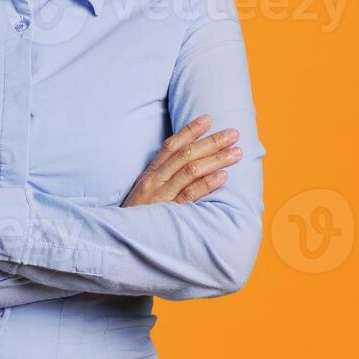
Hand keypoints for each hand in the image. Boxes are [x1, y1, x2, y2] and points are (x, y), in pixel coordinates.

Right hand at [120, 114, 242, 207]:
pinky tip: (223, 176)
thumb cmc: (138, 218)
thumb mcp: (145, 194)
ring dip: (216, 159)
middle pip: (186, 155)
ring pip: (191, 171)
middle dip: (212, 142)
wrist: (122, 240)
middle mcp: (155, 181)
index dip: (190, 130)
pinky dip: (207, 184)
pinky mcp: (168, 213)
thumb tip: (191, 166)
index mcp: (150, 174)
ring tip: (236, 153)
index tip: (208, 118)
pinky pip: (190, 195)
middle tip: (234, 134)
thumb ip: (164, 180)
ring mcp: (161, 196)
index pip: (171, 146)